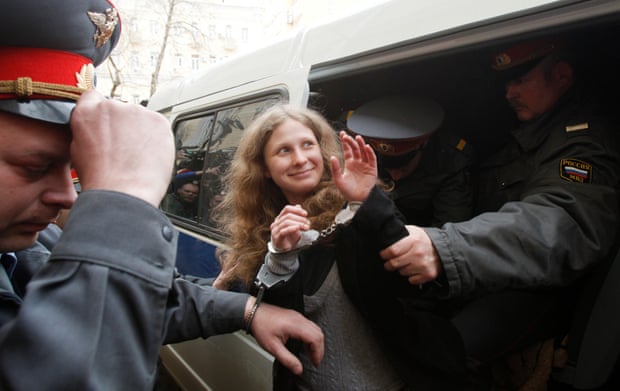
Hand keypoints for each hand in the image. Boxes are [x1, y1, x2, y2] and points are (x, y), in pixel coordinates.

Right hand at [69, 90, 174, 206]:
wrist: (122, 192)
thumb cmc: (101, 179)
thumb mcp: (79, 150)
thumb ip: (89, 130)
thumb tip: (99, 128)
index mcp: (87, 112)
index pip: (93, 97)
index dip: (101, 112)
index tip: (107, 124)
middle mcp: (112, 106)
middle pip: (120, 110)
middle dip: (123, 125)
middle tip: (124, 149)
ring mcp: (137, 112)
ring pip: (140, 118)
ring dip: (140, 131)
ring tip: (137, 156)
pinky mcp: (158, 120)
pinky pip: (157, 125)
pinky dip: (156, 137)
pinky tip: (149, 155)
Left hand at [248, 299, 323, 374]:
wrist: (254, 313)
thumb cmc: (261, 326)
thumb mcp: (273, 347)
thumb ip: (287, 359)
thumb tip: (298, 369)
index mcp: (295, 325)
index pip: (315, 338)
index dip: (318, 352)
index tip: (315, 362)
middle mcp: (299, 319)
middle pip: (318, 333)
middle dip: (319, 348)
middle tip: (315, 360)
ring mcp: (298, 316)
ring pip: (315, 328)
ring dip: (316, 342)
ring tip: (311, 353)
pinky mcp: (295, 316)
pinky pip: (310, 325)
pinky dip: (312, 336)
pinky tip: (306, 343)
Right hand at [270, 205, 310, 251]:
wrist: (285, 251)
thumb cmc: (290, 238)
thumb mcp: (295, 225)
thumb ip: (296, 216)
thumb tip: (298, 206)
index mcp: (280, 218)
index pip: (287, 209)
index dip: (297, 210)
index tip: (306, 214)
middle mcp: (276, 223)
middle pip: (288, 215)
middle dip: (300, 218)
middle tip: (308, 223)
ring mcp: (275, 230)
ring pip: (286, 222)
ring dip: (299, 224)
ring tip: (306, 227)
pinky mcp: (277, 238)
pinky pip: (284, 231)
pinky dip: (292, 228)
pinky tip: (299, 228)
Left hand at [331, 131, 376, 202]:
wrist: (358, 199)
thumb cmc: (348, 191)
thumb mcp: (338, 180)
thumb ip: (335, 168)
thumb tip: (332, 157)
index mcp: (349, 164)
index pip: (347, 150)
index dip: (345, 142)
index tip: (342, 134)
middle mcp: (357, 163)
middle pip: (355, 149)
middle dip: (352, 142)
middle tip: (348, 137)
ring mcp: (365, 165)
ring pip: (364, 151)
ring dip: (361, 144)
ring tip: (358, 138)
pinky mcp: (372, 169)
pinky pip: (372, 158)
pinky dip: (370, 152)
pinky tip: (366, 147)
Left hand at [380, 225, 441, 284]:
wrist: (443, 249)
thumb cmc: (423, 240)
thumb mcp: (412, 231)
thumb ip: (399, 234)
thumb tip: (385, 237)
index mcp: (413, 240)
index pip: (392, 251)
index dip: (385, 254)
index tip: (384, 255)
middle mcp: (418, 253)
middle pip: (394, 264)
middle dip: (389, 264)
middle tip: (391, 261)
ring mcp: (423, 265)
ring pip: (402, 272)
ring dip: (401, 269)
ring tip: (407, 262)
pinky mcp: (428, 275)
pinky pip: (411, 280)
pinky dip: (411, 276)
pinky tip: (414, 269)